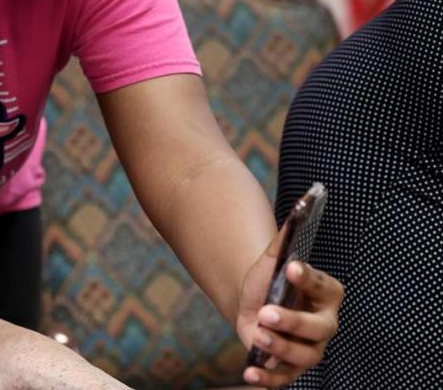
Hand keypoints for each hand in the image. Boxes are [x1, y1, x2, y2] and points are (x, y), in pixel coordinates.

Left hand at [236, 228, 343, 387]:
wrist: (251, 302)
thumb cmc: (269, 279)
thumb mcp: (273, 257)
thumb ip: (288, 235)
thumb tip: (303, 202)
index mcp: (326, 293)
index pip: (325, 288)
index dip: (310, 279)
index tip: (292, 267)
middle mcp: (324, 324)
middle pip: (318, 329)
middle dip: (293, 322)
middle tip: (266, 311)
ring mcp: (309, 348)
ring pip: (303, 355)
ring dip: (279, 347)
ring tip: (257, 335)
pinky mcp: (290, 367)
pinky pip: (284, 378)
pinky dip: (267, 378)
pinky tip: (249, 373)